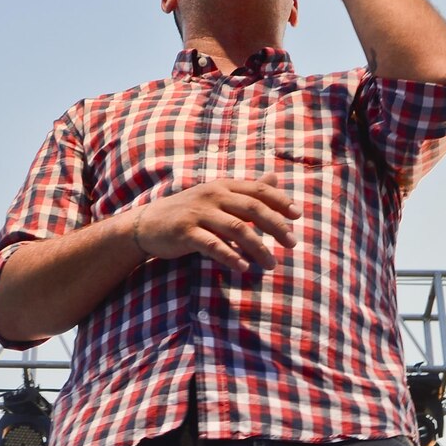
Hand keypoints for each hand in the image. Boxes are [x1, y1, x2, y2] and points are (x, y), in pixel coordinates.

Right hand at [133, 172, 301, 272]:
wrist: (147, 224)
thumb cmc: (188, 212)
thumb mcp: (217, 196)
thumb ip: (246, 190)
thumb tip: (275, 177)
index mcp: (223, 186)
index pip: (258, 190)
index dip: (280, 201)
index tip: (297, 215)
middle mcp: (212, 195)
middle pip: (252, 208)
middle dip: (276, 226)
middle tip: (292, 243)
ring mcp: (198, 214)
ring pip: (237, 229)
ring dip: (258, 247)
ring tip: (271, 264)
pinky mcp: (185, 233)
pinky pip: (213, 245)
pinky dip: (230, 256)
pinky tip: (243, 267)